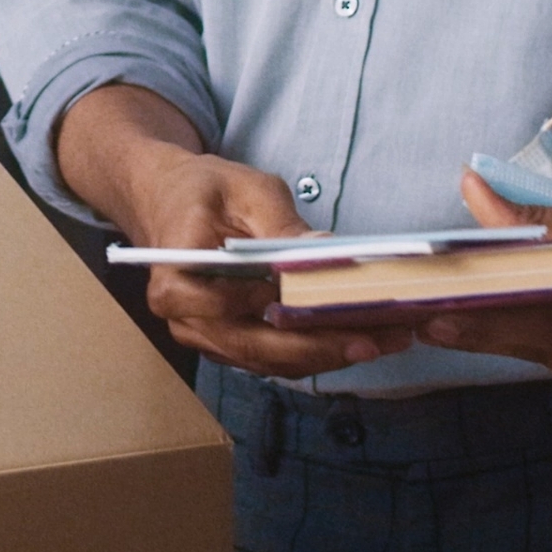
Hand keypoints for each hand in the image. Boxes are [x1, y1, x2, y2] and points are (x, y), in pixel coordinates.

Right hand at [56, 83, 414, 380]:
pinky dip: (317, 351)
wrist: (167, 200)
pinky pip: (274, 358)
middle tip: (375, 338)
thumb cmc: (201, 191)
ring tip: (384, 340)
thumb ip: (281, 226)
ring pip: (271, 361)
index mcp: (176, 278)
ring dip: (328, 355)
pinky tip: (360, 336)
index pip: (224, 306)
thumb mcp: (244, 191)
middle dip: (320, 347)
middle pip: (256, 347)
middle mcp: (184, 319)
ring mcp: (206, 337)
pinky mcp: (228, 343)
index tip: (325, 301)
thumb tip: (326, 256)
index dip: (274, 309)